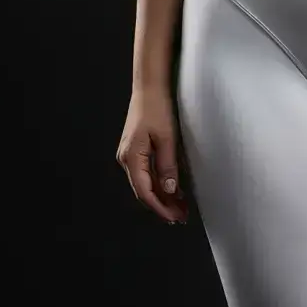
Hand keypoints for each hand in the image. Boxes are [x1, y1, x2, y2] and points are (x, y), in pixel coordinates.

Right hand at [116, 86, 190, 223]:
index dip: (160, 207)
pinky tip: (173, 191)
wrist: (148, 89)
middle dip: (162, 206)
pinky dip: (159, 185)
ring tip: (180, 208)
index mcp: (131, 157)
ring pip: (145, 184)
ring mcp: (129, 156)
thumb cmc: (157, 109)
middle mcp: (126, 159)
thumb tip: (170, 190)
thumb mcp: (167, 138)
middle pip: (143, 191)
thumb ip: (168, 166)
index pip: (144, 192)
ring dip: (162, 197)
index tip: (174, 217)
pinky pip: (146, 175)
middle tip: (181, 217)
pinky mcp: (135, 152)